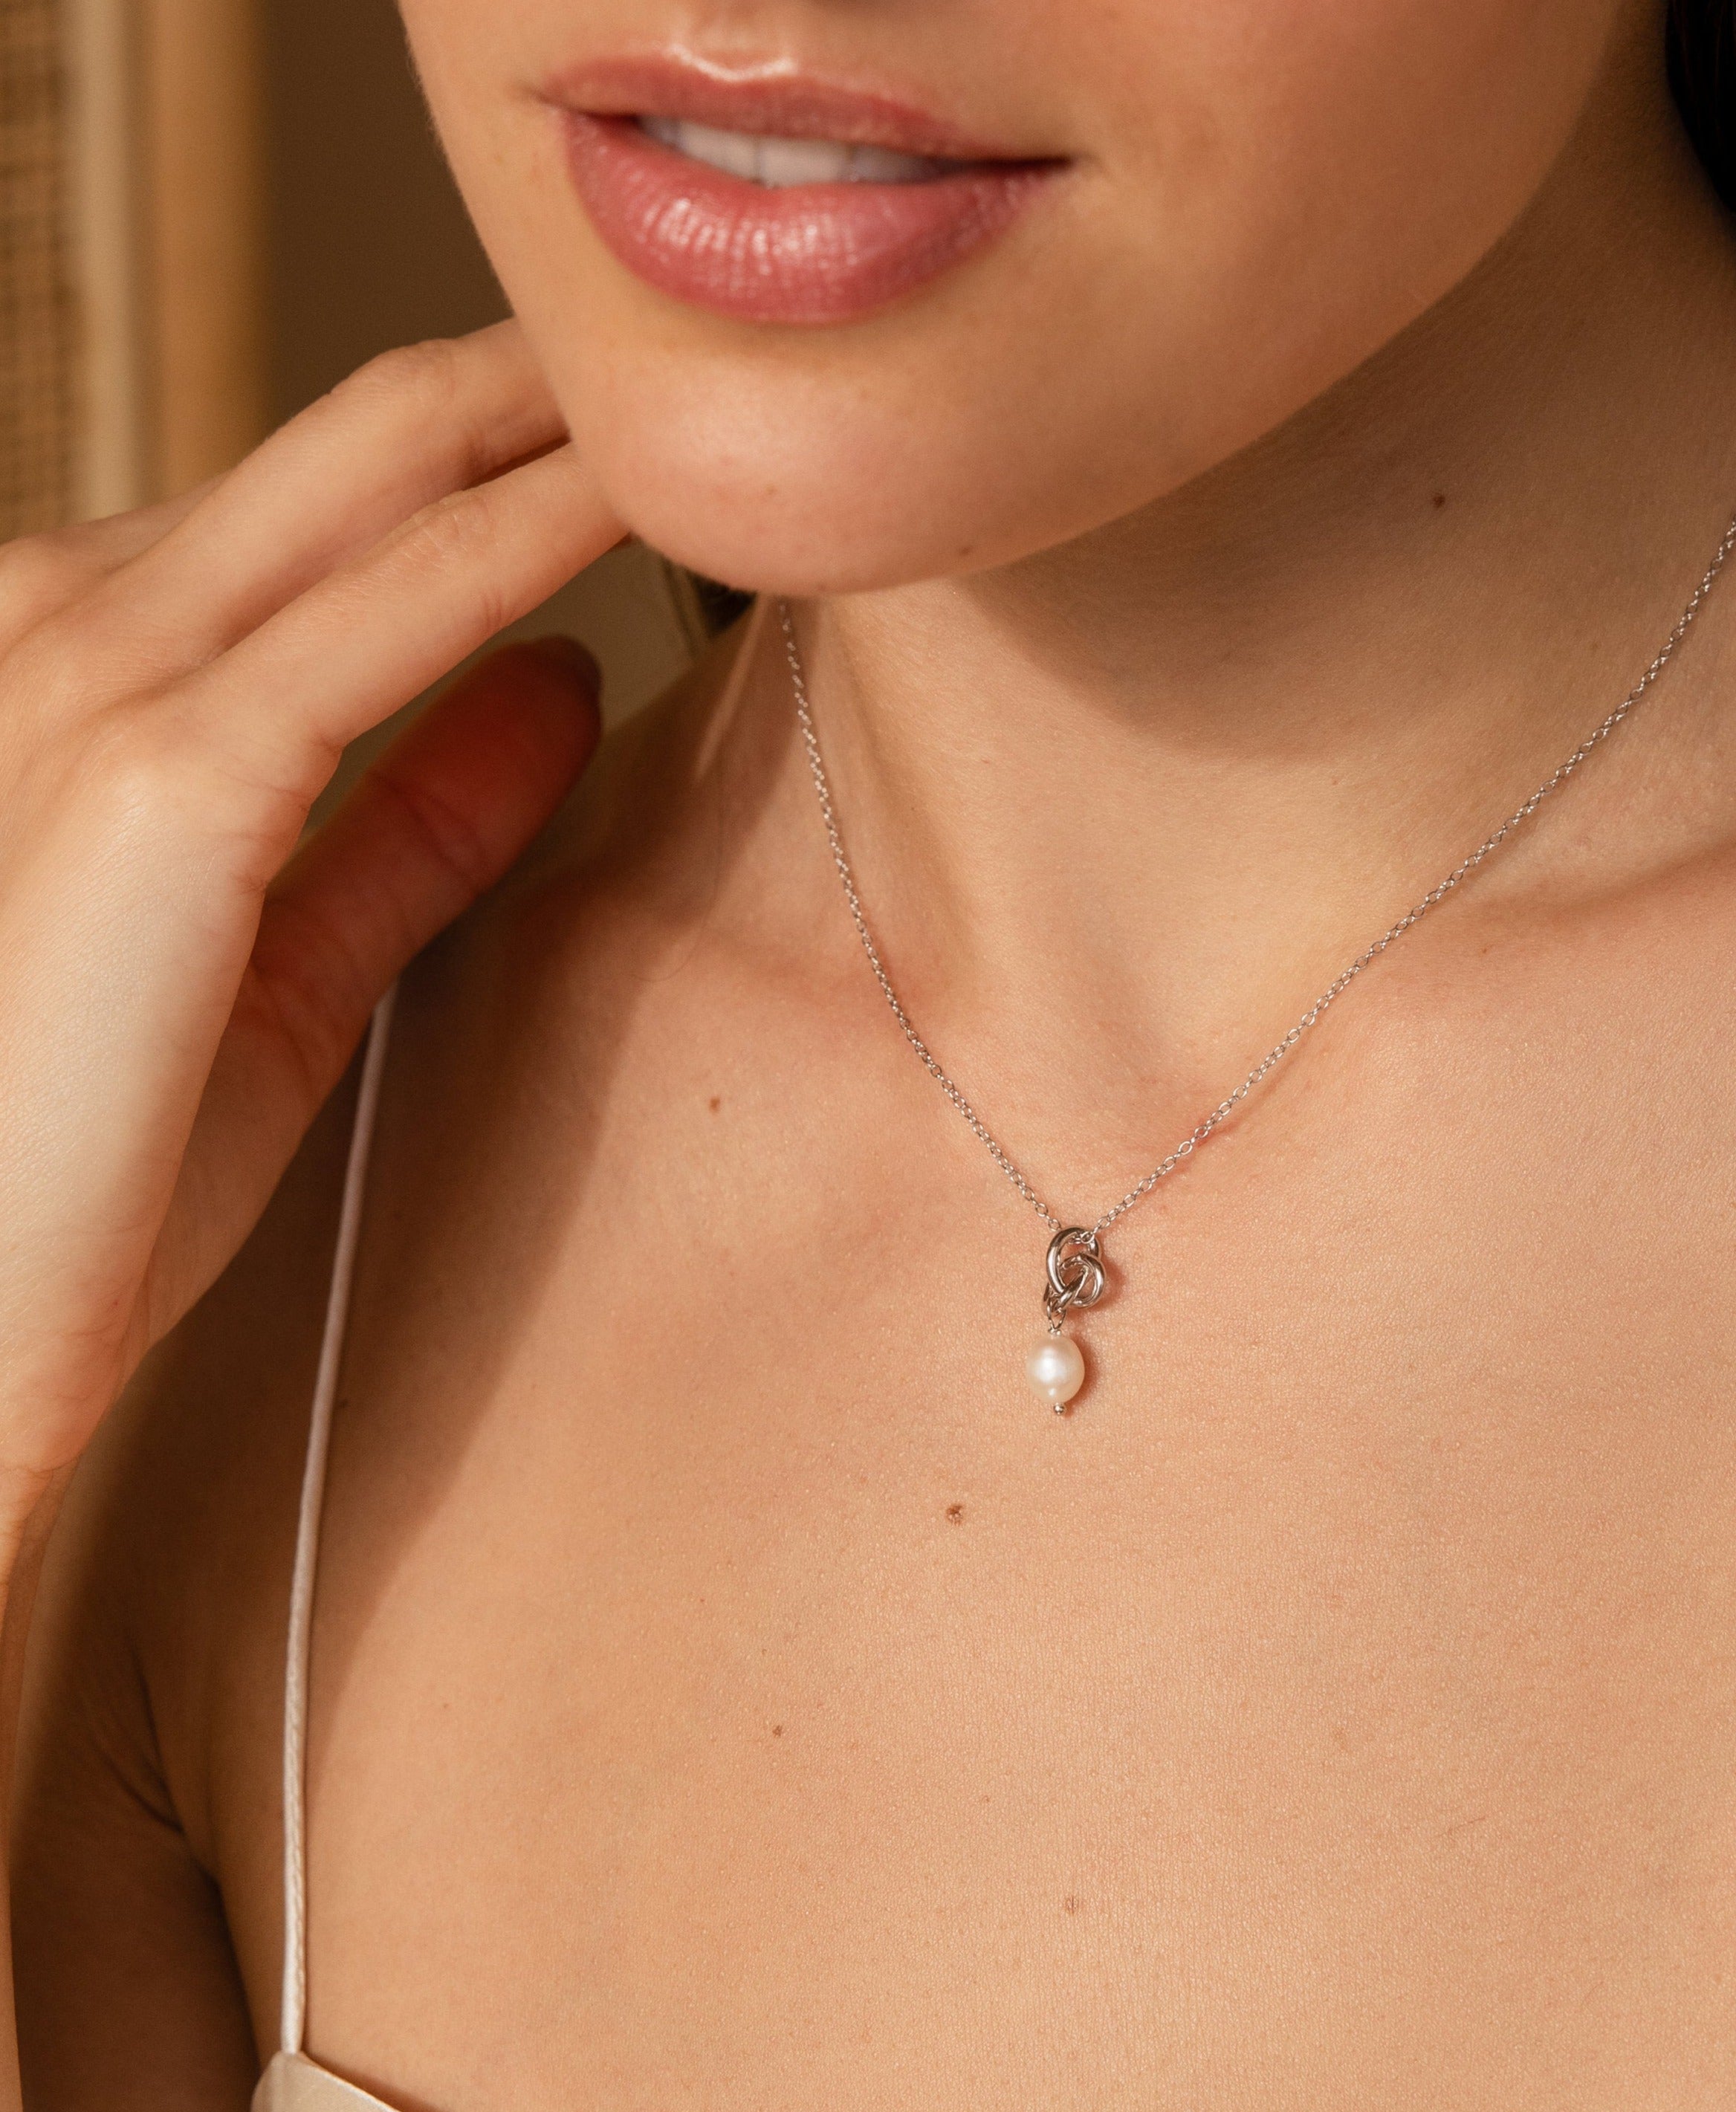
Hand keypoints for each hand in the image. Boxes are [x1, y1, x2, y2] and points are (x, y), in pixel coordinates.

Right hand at [0, 320, 624, 1530]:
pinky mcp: (165, 772)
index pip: (330, 503)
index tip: (640, 435)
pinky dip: (537, 535)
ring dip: (555, 426)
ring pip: (385, 476)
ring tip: (714, 408)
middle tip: (706, 375)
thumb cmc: (94, 1161)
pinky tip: (645, 500)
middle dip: (537, 385)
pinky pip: (400, 609)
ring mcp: (100, 676)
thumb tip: (558, 677)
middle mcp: (69, 620)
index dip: (497, 451)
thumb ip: (424, 810)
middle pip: (362, 438)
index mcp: (86, 659)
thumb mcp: (299, 955)